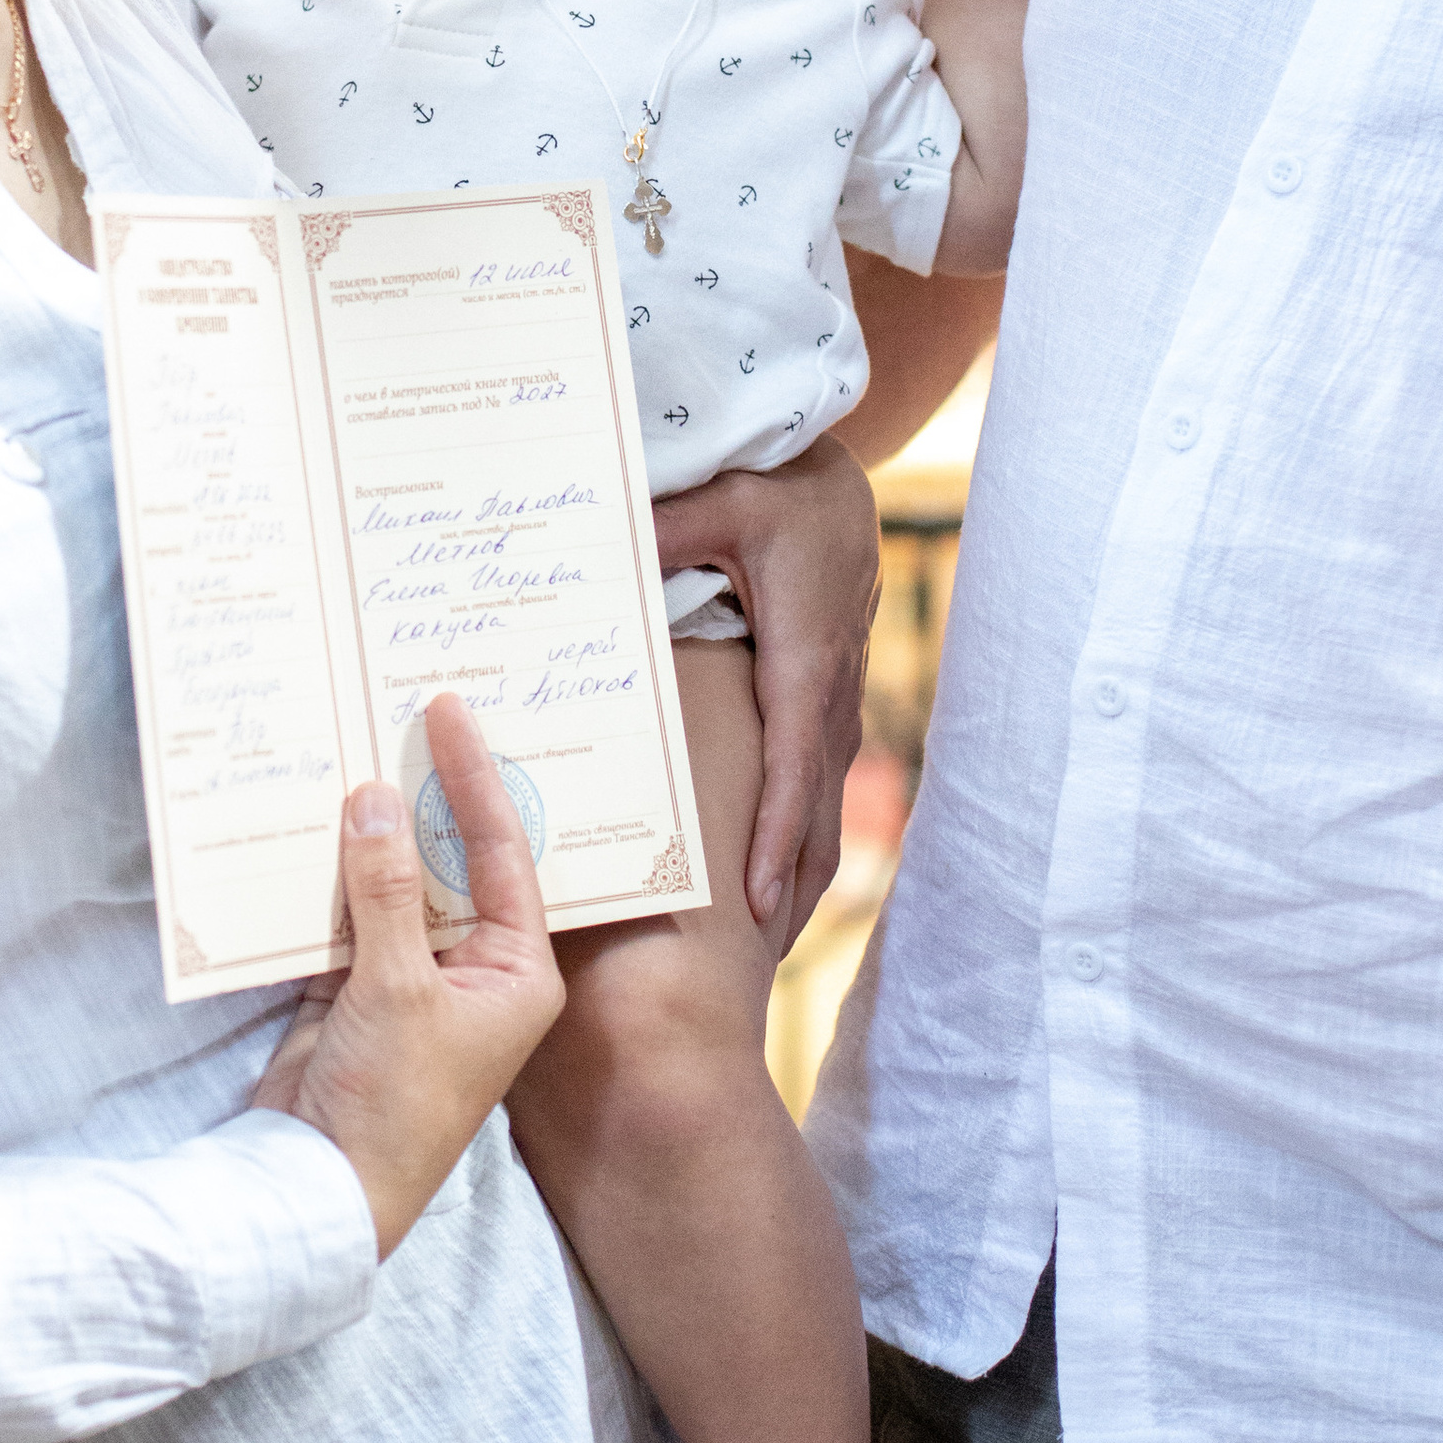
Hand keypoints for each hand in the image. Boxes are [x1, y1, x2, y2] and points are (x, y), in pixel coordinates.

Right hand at [251, 694, 562, 1257]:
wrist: (323, 1191)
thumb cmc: (391, 1104)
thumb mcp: (396, 989)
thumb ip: (386, 890)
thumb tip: (377, 797)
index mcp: (518, 971)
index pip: (502, 851)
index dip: (474, 777)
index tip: (448, 712)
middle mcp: (476, 967)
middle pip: (453, 859)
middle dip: (426, 793)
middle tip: (404, 710)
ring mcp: (415, 976)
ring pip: (396, 880)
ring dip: (372, 826)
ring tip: (353, 742)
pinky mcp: (358, 987)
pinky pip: (350, 910)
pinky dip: (329, 870)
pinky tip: (310, 816)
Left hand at [654, 445, 879, 942]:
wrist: (838, 478)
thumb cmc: (778, 487)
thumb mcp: (720, 500)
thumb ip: (661, 533)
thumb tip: (604, 554)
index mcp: (800, 657)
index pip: (790, 763)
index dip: (773, 837)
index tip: (754, 904)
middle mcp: (826, 691)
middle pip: (817, 809)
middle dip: (789, 888)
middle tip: (754, 964)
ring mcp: (835, 699)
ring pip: (828, 804)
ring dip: (802, 875)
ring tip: (765, 946)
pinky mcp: (829, 697)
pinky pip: (822, 782)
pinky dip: (808, 839)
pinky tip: (781, 879)